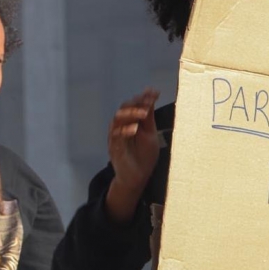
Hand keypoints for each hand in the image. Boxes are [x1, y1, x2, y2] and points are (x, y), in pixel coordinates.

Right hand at [106, 88, 159, 222]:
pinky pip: (115, 136)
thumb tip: (151, 95)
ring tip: (143, 113)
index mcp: (130, 122)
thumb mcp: (150, 133)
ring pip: (117, 120)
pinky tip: (134, 129)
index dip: (143, 98)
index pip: (134, 105)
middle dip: (135, 104)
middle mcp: (121, 127)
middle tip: (148, 102)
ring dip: (130, 114)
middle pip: (123, 109)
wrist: (138, 177)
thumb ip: (149, 117)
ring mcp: (116, 137)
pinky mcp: (114, 148)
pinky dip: (125, 131)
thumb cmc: (144, 155)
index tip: (154, 92)